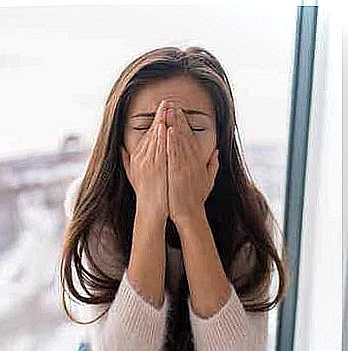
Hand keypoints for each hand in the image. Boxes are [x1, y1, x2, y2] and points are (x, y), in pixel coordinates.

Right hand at [121, 99, 168, 220]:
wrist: (151, 209)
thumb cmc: (146, 194)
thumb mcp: (133, 175)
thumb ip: (127, 160)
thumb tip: (122, 148)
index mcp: (138, 157)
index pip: (148, 134)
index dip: (155, 120)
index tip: (162, 108)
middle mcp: (141, 157)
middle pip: (151, 132)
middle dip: (159, 115)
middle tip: (166, 101)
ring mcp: (148, 162)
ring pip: (155, 137)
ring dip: (161, 121)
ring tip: (167, 108)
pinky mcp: (155, 168)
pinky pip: (159, 149)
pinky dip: (162, 137)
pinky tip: (165, 126)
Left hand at [165, 106, 218, 225]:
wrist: (189, 213)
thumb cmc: (195, 198)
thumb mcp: (207, 179)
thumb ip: (212, 164)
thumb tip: (217, 152)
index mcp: (198, 160)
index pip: (191, 137)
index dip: (185, 122)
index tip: (178, 110)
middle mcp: (193, 160)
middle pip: (185, 135)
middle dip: (178, 118)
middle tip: (171, 103)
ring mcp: (186, 166)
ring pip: (180, 141)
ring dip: (175, 124)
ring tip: (169, 110)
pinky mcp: (178, 172)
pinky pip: (174, 154)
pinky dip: (172, 141)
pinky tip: (168, 130)